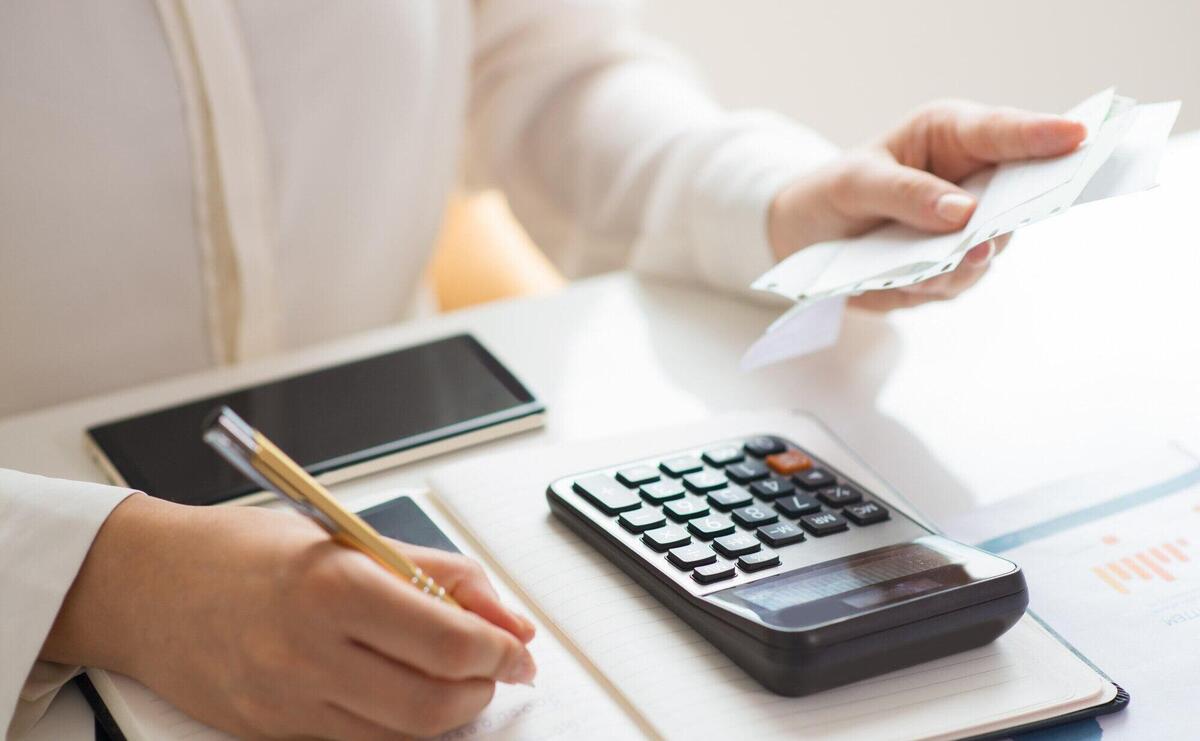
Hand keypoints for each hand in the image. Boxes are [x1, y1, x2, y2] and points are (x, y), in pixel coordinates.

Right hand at [42, 494, 536, 738]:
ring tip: (455, 679)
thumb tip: (504, 615)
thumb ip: (436, 574)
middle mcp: (308, 652)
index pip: (449, 641)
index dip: (501, 650)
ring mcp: (286, 702)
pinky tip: (405, 693)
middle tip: (498, 667)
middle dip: (483, 689)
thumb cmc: (242, 550)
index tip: (518, 647)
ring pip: (400, 734)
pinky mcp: (270, 732)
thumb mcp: (348, 537)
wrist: (143, 586)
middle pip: (432, 701)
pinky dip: (398, 725)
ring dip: (447, 712)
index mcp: (334, 588)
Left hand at [768, 100, 1086, 310]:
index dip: (1042, 134)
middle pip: (1018, 195)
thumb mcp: (855, 183)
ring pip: (988, 248)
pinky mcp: (950, 270)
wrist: (806, 238)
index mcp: (951, 137)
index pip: (1003, 132)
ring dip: (964, 260)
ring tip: (944, 263)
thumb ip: (906, 193)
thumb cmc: (835, 192)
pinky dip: (936, 284)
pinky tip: (912, 281)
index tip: (1078, 134)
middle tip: (999, 226)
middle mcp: (971, 181)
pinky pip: (957, 281)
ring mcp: (967, 229)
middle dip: (1015, 212)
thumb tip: (963, 212)